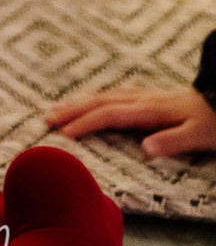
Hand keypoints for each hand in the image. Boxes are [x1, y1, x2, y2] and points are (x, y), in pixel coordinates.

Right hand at [45, 86, 215, 158]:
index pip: (109, 115)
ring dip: (80, 102)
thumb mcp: (198, 135)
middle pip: (100, 101)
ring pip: (104, 96)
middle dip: (72, 110)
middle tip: (46, 118)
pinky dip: (95, 99)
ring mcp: (145, 95)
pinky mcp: (149, 96)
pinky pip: (113, 95)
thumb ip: (171, 142)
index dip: (85, 123)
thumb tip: (145, 150)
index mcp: (150, 109)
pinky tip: (91, 102)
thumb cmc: (213, 119)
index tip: (63, 133)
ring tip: (59, 109)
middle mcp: (142, 99)